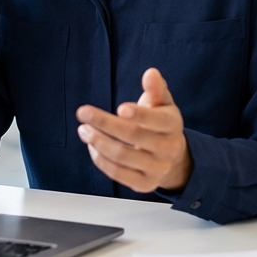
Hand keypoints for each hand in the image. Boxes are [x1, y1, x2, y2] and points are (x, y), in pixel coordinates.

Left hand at [76, 68, 192, 192]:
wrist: (173, 159)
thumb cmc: (161, 124)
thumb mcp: (163, 104)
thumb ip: (156, 88)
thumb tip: (150, 73)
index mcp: (173, 125)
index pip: (159, 121)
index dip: (140, 114)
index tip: (120, 108)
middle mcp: (168, 149)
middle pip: (135, 137)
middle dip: (106, 124)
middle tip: (83, 113)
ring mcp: (156, 169)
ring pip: (123, 157)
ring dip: (98, 142)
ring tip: (83, 129)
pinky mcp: (144, 184)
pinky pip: (118, 174)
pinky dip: (101, 160)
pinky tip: (92, 147)